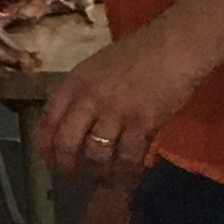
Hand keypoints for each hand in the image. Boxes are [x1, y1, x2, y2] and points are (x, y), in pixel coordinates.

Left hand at [38, 23, 205, 180]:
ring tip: (106, 179)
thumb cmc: (140, 54)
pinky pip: (128, 157)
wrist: (176, 45)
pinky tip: (129, 176)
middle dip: (69, 166)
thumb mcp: (99, 68)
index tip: (51, 163)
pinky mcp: (142, 122)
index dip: (47, 147)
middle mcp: (90, 98)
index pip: (49, 120)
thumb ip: (83, 93)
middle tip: (78, 176)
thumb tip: (74, 125)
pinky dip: (127, 173)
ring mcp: (116, 111)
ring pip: (96, 155)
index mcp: (76, 82)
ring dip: (99, 173)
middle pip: (67, 143)